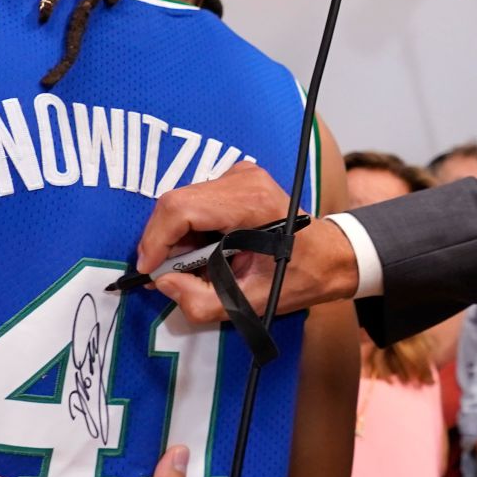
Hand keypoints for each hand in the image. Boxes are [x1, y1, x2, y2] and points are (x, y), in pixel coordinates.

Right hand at [137, 162, 357, 323]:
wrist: (329, 256)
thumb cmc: (297, 278)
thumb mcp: (249, 304)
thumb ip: (200, 301)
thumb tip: (162, 281)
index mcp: (251, 204)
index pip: (182, 209)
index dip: (156, 240)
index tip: (147, 269)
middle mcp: (244, 179)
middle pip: (176, 203)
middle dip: (163, 241)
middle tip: (168, 273)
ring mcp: (240, 173)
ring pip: (182, 201)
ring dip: (177, 236)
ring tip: (194, 265)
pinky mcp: (236, 176)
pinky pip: (195, 199)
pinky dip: (190, 227)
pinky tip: (207, 248)